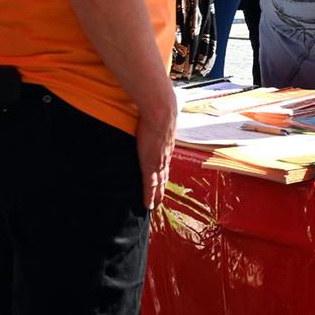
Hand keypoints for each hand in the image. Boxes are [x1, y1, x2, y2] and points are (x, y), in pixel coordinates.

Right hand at [134, 92, 176, 210]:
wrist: (160, 110)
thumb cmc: (158, 108)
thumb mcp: (158, 116)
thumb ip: (155, 118)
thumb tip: (151, 110)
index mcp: (166, 145)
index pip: (165, 162)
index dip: (163, 173)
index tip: (162, 181)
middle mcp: (165, 156)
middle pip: (163, 176)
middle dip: (161, 188)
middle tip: (159, 200)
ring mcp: (158, 162)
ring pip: (157, 184)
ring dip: (156, 195)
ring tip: (154, 205)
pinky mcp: (150, 165)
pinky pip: (149, 186)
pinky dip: (148, 196)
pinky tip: (147, 206)